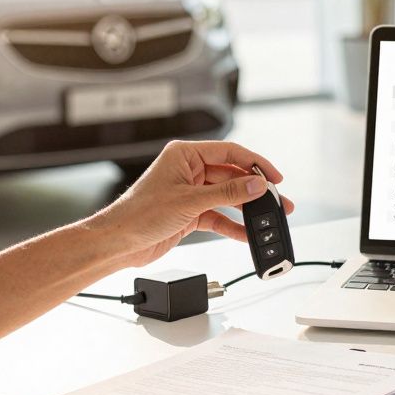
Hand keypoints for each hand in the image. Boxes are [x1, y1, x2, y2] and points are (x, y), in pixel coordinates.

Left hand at [91, 141, 293, 267]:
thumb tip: (256, 185)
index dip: (255, 164)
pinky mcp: (189, 213)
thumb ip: (227, 192)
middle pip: (232, 176)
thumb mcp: (190, 201)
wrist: (118, 242)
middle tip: (277, 200)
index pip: (229, 152)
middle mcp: (188, 170)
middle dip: (255, 190)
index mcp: (185, 155)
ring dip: (247, 209)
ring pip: (227, 197)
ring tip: (268, 219)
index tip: (274, 176)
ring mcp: (190, 192)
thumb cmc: (139, 214)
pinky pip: (218, 216)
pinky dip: (232, 225)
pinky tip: (247, 234)